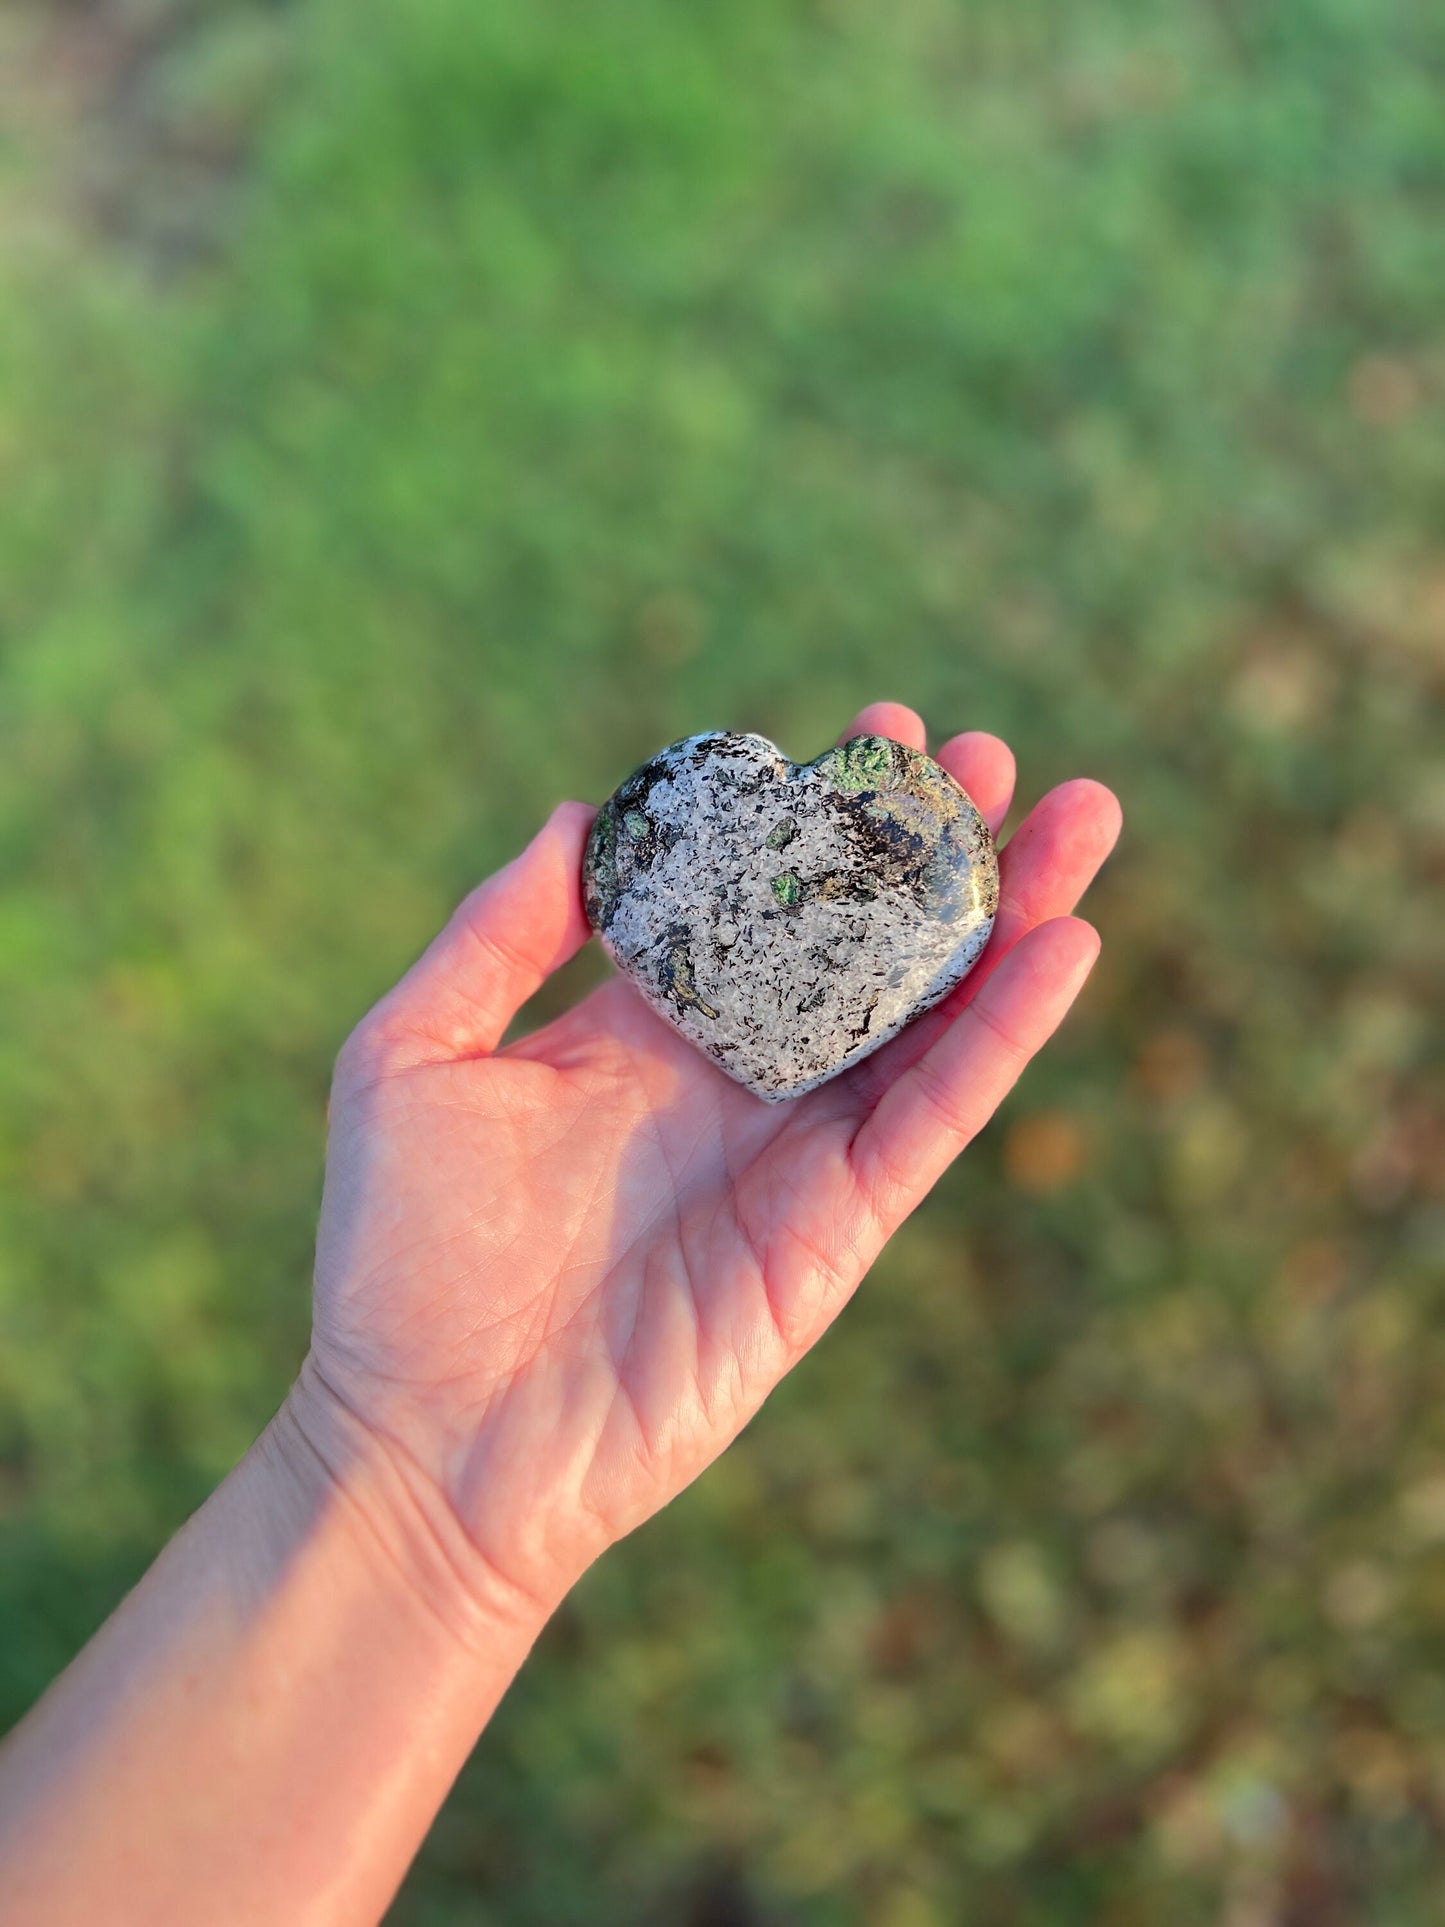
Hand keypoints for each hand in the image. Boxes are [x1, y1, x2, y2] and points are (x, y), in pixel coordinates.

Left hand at [301, 703, 1120, 1629]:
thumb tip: (579, 816)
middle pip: (860, 944)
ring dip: (1004, 920)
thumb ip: (495, 935)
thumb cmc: (398, 1257)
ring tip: (1081, 818)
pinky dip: (1001, 1036)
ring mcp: (793, 1154)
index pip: (756, 898)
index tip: (878, 730)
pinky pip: (933, 1116)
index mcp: (641, 1029)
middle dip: (930, 852)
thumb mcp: (413, 1057)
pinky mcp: (834, 1231)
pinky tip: (1061, 949)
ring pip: (925, 1017)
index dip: (820, 818)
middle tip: (990, 760)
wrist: (432, 1440)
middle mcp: (733, 1080)